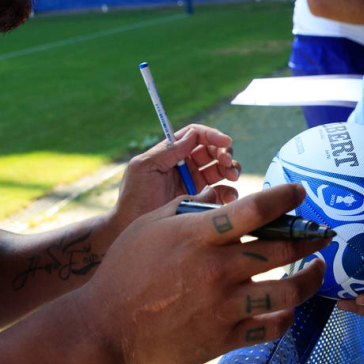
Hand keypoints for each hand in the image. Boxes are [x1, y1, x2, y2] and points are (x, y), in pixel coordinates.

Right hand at [76, 183, 326, 363]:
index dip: (286, 197)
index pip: (256, 209)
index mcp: (198, 236)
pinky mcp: (223, 338)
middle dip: (311, 238)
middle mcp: (216, 269)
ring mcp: (222, 306)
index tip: (299, 193)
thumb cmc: (123, 272)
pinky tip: (289, 306)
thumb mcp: (149, 226)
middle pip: (284, 249)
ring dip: (311, 279)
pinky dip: (286, 316)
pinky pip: (271, 327)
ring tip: (317, 270)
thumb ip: (187, 208)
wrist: (104, 329)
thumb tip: (218, 194)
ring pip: (288, 292)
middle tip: (323, 234)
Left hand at [114, 124, 240, 227]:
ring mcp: (195, 184)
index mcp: (171, 154)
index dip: (211, 135)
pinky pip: (222, 193)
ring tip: (233, 175)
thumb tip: (193, 135)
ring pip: (221, 169)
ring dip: (232, 168)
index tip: (225, 141)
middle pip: (212, 150)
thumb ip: (167, 150)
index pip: (195, 136)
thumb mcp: (144, 168)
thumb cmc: (133, 197)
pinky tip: (228, 196)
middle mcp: (185, 166)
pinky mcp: (201, 201)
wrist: (130, 229)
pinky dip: (230, 192)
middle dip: (224, 152)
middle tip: (227, 162)